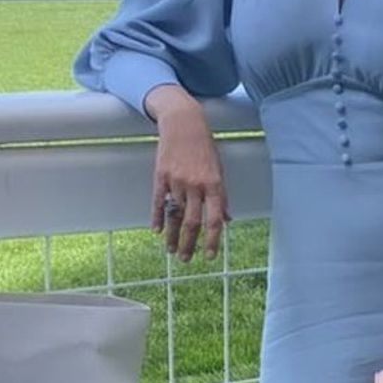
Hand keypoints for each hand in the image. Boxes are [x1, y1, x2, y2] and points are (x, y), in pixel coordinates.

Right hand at [146, 87, 230, 261]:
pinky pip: (158, 201)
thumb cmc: (204, 146)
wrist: (183, 123)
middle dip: (189, 244)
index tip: (209, 255)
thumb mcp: (218, 169)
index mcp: (213, 184)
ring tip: (171, 250)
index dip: (212, 240)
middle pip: (192, 222)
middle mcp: (195, 185)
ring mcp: (176, 181)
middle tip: (186, 259)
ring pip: (174, 215)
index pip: (214, 219)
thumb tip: (227, 219)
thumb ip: (221, 196)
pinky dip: (157, 217)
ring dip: (172, 236)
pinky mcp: (160, 176)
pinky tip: (156, 231)